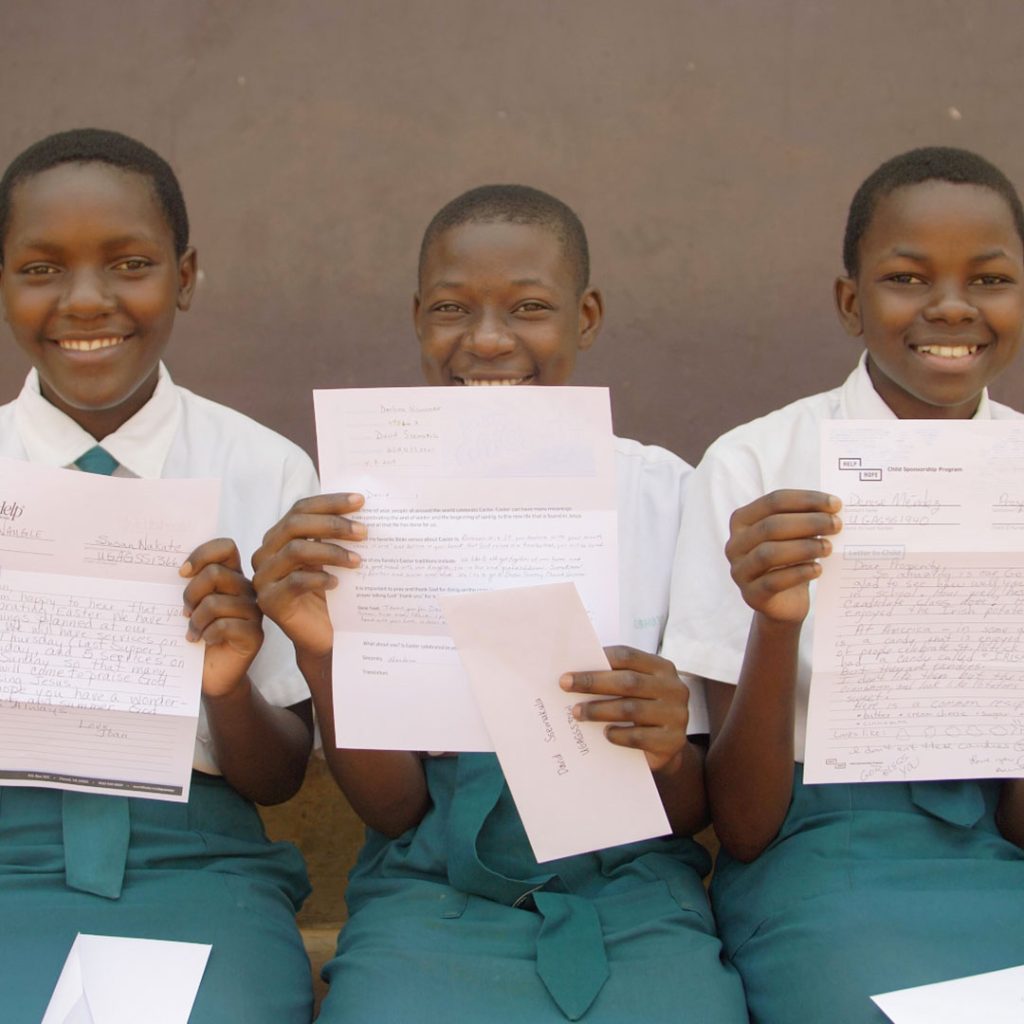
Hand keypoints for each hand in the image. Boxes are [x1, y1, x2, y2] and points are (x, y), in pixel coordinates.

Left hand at [180, 538, 262, 698]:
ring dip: (196, 620)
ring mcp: (254, 612)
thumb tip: (174, 569)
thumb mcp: (189, 605)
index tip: (181, 573)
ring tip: (192, 632)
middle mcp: (246, 590)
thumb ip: (188, 584)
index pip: (225, 547)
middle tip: (184, 612)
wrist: (209, 674)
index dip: (202, 554)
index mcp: (232, 576)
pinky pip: (225, 625)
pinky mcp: (255, 635)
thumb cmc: (196, 635)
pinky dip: (207, 634)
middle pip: (215, 573)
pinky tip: (205, 641)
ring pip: (216, 602)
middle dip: (190, 593)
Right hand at [251, 493, 365, 659]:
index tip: (360, 501)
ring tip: (357, 561)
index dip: (330, 502)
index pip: (300, 509)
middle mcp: (267, 554)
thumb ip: (337, 534)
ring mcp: (264, 578)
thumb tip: (362, 507)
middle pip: (295, 525)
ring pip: (295, 551)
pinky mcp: (269, 602)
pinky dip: (319, 579)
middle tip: (364, 532)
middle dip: (333, 524)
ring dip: (331, 552)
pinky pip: (294, 582)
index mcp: (280, 537)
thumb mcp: (333, 558)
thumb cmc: (331, 594)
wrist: (324, 636)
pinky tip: (337, 583)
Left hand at [559, 646, 688, 772]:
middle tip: (565, 685)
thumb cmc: (643, 708)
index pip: (628, 656)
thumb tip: (575, 673)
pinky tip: (605, 733)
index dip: (599, 659)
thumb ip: (615, 677)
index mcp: (662, 668)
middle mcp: (673, 688)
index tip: (571, 668)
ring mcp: (676, 715)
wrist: (668, 746)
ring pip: (631, 709)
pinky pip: (639, 737)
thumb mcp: (636, 689)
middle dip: (592, 682)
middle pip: (628, 681)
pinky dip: (618, 734)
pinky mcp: (672, 741)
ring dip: (599, 710)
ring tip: (577, 713)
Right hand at [726, 489, 841, 623]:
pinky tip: (818, 569)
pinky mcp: (751, 595)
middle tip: (836, 525)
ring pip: (769, 553)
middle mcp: (735, 544)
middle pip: (771, 526)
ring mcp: (739, 571)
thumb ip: (806, 520)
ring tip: (829, 547)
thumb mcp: (794, 536)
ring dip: (804, 548)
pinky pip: (773, 582)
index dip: (806, 500)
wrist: (784, 602)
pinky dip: (798, 573)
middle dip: (808, 522)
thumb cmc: (791, 560)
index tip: (835, 504)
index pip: (774, 501)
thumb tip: (832, 509)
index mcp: (742, 521)